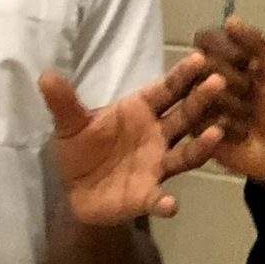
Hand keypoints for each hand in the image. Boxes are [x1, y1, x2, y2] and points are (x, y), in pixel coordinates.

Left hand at [40, 51, 227, 225]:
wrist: (77, 191)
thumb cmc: (82, 149)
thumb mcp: (69, 125)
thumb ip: (63, 103)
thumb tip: (45, 76)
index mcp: (140, 110)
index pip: (166, 89)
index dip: (182, 75)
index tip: (199, 58)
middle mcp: (157, 135)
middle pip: (185, 115)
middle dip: (202, 100)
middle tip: (219, 82)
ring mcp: (157, 165)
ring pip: (185, 154)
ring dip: (202, 145)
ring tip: (215, 133)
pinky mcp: (148, 195)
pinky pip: (160, 198)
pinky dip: (165, 203)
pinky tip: (171, 205)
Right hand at [187, 19, 264, 192]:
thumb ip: (256, 45)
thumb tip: (231, 19)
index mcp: (228, 59)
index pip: (208, 40)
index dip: (226, 50)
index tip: (247, 63)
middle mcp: (210, 77)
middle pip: (204, 64)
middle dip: (236, 81)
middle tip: (251, 95)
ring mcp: (200, 104)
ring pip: (204, 91)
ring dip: (235, 105)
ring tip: (249, 119)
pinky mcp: (196, 129)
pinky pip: (202, 118)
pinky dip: (228, 125)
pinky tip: (240, 134)